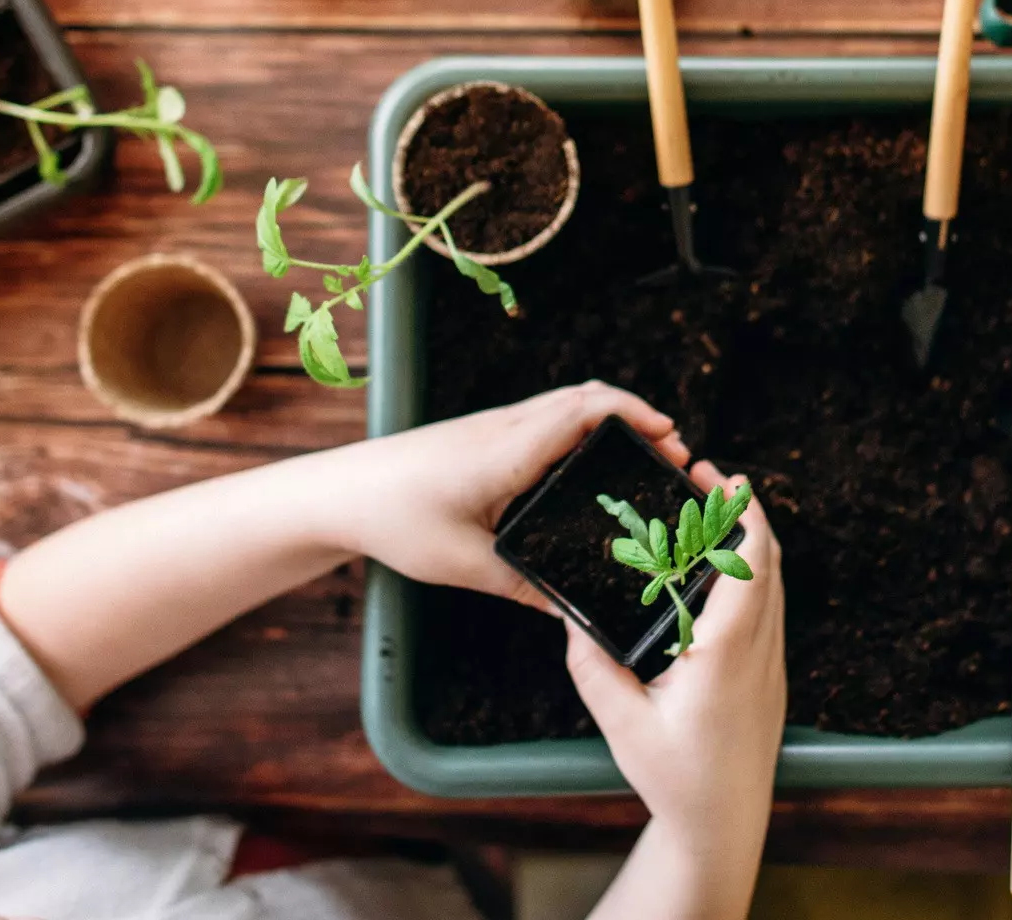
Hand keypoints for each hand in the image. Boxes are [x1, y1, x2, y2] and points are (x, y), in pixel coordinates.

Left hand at [311, 382, 686, 609]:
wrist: (339, 493)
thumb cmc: (395, 520)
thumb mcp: (466, 564)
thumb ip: (525, 587)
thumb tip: (573, 613)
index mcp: (509, 450)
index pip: (585, 410)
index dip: (634, 416)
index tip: (671, 438)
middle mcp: (506, 426)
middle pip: (585, 398)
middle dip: (636, 416)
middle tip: (671, 453)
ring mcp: (494, 427)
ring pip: (565, 404)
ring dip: (609, 420)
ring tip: (641, 457)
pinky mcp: (484, 436)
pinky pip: (545, 418)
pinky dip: (581, 428)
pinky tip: (587, 466)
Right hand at [568, 462, 784, 919]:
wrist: (722, 823)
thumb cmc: (676, 779)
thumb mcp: (622, 724)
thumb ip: (594, 668)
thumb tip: (570, 619)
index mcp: (726, 654)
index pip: (749, 566)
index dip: (743, 514)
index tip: (723, 477)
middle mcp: (758, 651)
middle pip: (768, 562)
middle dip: (743, 512)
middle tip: (706, 479)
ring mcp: (770, 662)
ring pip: (773, 583)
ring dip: (748, 541)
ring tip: (709, 512)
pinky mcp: (770, 674)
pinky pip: (769, 608)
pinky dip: (750, 574)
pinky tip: (717, 569)